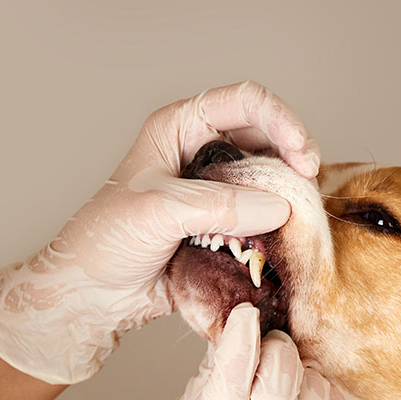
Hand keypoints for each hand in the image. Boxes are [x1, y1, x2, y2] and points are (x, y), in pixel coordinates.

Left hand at [0, 81, 319, 383]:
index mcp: (180, 129)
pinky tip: (288, 244)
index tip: (304, 158)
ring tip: (300, 223)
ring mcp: (217, 192)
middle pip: (268, 140)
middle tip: (308, 194)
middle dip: (294, 163)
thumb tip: (278, 206)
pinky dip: (281, 230)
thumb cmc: (106, 241)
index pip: (246, 103)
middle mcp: (204, 153)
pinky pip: (266, 221)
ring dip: (290, 200)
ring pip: (272, 183)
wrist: (92, 296)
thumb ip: (217, 205)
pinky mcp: (226, 228)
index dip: (283, 122)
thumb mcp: (158, 212)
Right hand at [107, 304, 349, 399]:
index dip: (240, 344)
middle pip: (276, 394)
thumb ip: (205, 382)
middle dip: (278, 353)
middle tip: (272, 341)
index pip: (227, 385)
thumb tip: (231, 334)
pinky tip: (315, 392)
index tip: (244, 315)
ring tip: (294, 367)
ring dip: (308, 377)